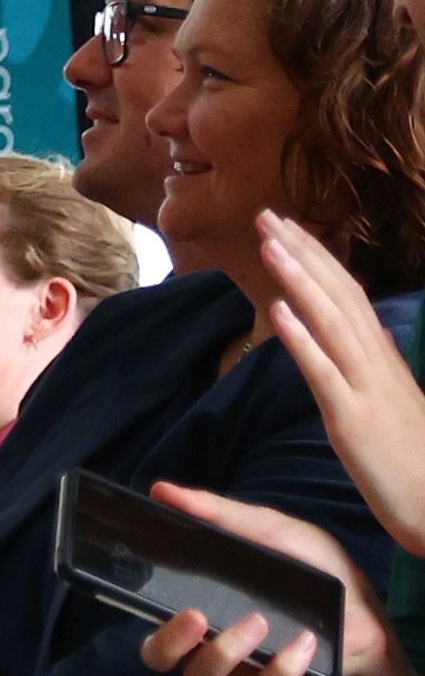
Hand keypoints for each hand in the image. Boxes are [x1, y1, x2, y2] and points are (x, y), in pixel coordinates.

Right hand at [138, 482, 378, 675]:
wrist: (367, 609)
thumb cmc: (312, 568)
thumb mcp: (271, 531)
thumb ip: (219, 514)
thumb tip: (162, 490)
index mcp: (201, 605)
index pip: (155, 626)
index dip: (155, 626)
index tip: (181, 605)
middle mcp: (210, 640)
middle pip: (161, 659)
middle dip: (172, 641)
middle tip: (199, 617)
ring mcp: (240, 666)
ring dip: (228, 649)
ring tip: (261, 621)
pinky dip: (283, 668)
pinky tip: (304, 643)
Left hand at [257, 214, 424, 558]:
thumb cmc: (415, 460)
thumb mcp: (392, 405)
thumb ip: (375, 368)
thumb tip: (364, 336)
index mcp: (381, 360)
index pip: (348, 297)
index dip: (317, 260)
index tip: (288, 228)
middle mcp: (376, 365)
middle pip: (338, 295)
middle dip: (302, 252)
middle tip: (266, 214)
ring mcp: (365, 389)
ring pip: (331, 322)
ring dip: (299, 279)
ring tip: (269, 243)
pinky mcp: (353, 420)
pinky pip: (324, 373)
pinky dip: (301, 338)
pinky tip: (278, 312)